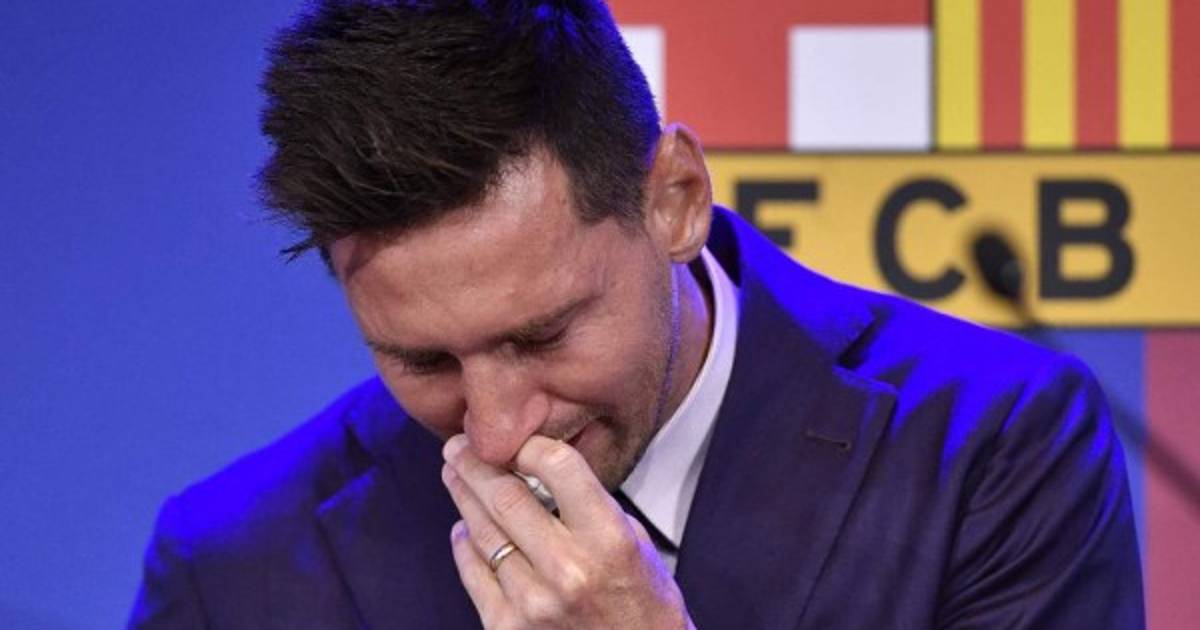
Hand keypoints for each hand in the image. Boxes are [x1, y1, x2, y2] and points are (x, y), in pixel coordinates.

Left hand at [441, 434, 694, 629]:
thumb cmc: (644, 607)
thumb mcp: (637, 544)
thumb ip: (591, 507)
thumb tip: (539, 472)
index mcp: (608, 539)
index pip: (558, 466)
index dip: (527, 444)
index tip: (514, 439)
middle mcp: (568, 568)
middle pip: (506, 495)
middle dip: (475, 463)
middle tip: (458, 446)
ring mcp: (533, 602)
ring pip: (482, 532)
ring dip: (464, 498)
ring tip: (455, 476)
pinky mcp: (508, 628)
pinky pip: (474, 573)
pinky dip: (465, 545)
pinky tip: (463, 529)